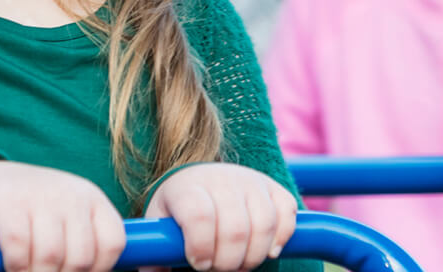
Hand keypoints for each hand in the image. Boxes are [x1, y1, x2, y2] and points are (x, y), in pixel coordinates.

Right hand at [0, 160, 127, 271]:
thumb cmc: (36, 210)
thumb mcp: (69, 217)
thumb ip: (83, 242)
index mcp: (93, 199)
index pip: (112, 243)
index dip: (101, 269)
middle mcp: (70, 195)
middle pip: (81, 257)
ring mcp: (38, 197)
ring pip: (50, 256)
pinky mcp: (7, 204)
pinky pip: (18, 248)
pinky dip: (17, 267)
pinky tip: (14, 266)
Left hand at [140, 163, 297, 271]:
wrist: (200, 180)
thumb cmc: (177, 212)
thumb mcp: (160, 227)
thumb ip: (155, 254)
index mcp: (186, 187)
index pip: (199, 215)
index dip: (201, 246)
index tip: (198, 264)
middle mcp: (221, 179)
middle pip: (235, 228)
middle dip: (228, 261)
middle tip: (218, 268)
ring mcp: (251, 181)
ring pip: (264, 225)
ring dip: (253, 256)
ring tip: (238, 264)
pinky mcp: (274, 188)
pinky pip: (287, 214)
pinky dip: (281, 238)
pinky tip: (267, 252)